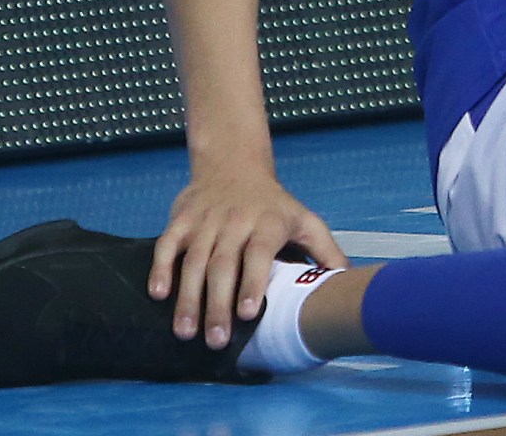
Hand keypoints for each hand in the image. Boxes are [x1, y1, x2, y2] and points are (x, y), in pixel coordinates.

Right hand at [149, 166, 348, 350]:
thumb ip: (325, 250)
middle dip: (217, 305)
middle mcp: (235, 221)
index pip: (259, 254)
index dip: (252, 282)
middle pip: (223, 265)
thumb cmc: (273, 204)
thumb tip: (346, 281)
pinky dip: (160, 268)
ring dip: (188, 298)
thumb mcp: (305, 220)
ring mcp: (205, 221)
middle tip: (216, 341)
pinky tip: (158, 294)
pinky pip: (167, 244)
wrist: (234, 164)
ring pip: (193, 260)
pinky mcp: (181, 219)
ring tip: (186, 331)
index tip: (248, 314)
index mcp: (267, 223)